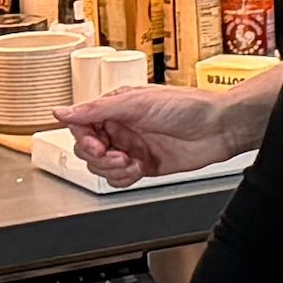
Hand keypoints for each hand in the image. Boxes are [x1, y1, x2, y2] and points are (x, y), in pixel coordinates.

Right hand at [55, 78, 273, 183]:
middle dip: (98, 156)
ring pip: (100, 167)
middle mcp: (121, 127)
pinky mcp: (144, 165)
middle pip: (86, 149)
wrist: (220, 128)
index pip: (81, 125)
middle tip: (117, 155)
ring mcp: (132, 147)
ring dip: (112, 169)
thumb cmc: (188, 106)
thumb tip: (62, 111)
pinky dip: (123, 178)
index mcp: (116, 107)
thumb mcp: (138, 102)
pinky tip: (139, 169)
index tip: (96, 144)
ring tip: (133, 162)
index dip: (83, 137)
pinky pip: (118, 179)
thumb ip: (97, 109)